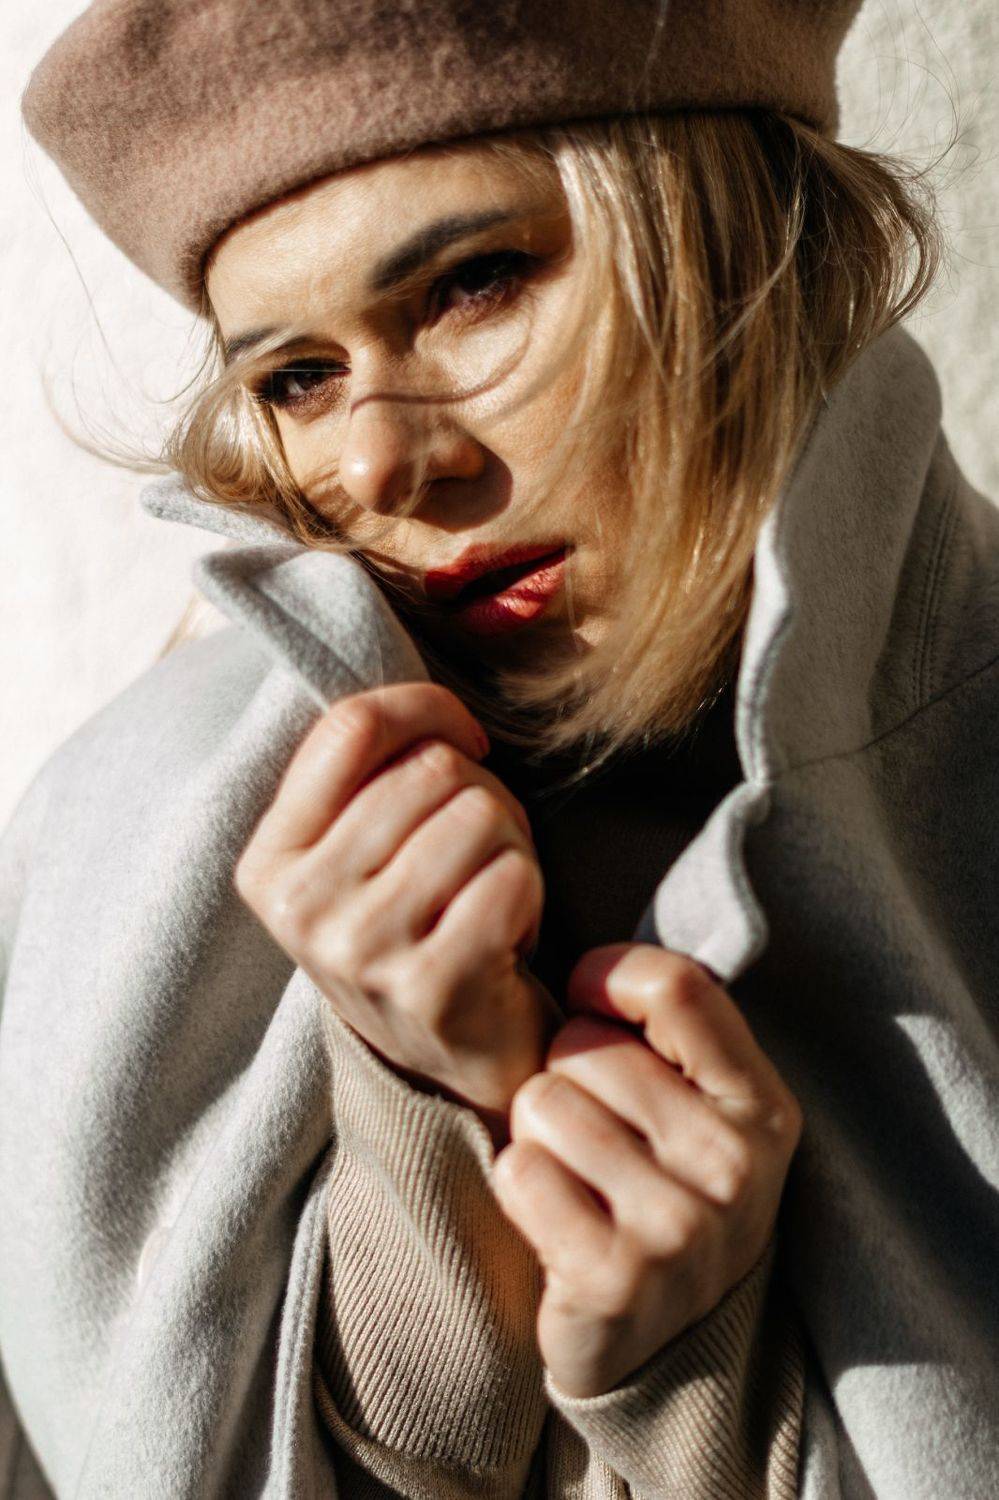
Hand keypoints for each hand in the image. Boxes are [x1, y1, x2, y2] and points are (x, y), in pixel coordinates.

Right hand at [234, 681, 562, 1147]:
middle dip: (482, 792)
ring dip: (510, 845)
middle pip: (430, 769)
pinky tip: (507, 934)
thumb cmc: (419, 928)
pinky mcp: (428, 990)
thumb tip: (434, 706)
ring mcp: (359, 953)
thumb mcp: (359, 855)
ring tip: (489, 893)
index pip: (352, 726)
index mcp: (269, 862)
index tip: (466, 741)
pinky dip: (529, 892)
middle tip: (481, 852)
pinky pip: (511, 877)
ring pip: (477, 814)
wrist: (457, 1061)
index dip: (427, 708)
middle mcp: (300, 908)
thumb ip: (367, 774)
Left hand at [488, 943, 801, 1397]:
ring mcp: (679, 1228)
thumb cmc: (666, 1192)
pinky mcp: (615, 1279)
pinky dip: (521, 1187)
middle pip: (585, 1046)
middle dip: (565, 1077)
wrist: (664, 1349)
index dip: (606, 978)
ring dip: (538, 1135)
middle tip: (595, 1133)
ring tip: (576, 1177)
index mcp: (762, 1106)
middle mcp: (734, 1165)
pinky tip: (557, 1220)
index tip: (587, 1001)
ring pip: (543, 1104)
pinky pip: (520, 1172)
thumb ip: (672, 1029)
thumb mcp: (702, 1108)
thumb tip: (587, 964)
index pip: (674, 985)